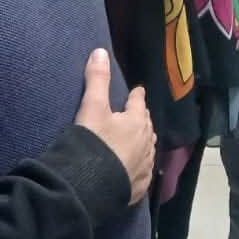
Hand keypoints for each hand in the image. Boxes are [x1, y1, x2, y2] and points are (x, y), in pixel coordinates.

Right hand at [74, 49, 154, 206]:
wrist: (90, 186)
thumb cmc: (93, 143)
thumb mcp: (92, 108)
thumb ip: (97, 79)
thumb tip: (100, 51)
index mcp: (136, 122)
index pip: (139, 103)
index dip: (137, 95)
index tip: (137, 91)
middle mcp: (145, 143)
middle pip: (146, 126)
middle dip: (142, 118)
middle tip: (137, 114)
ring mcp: (143, 167)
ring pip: (147, 149)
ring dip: (143, 142)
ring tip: (138, 140)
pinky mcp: (137, 186)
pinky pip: (142, 171)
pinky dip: (139, 165)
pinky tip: (135, 167)